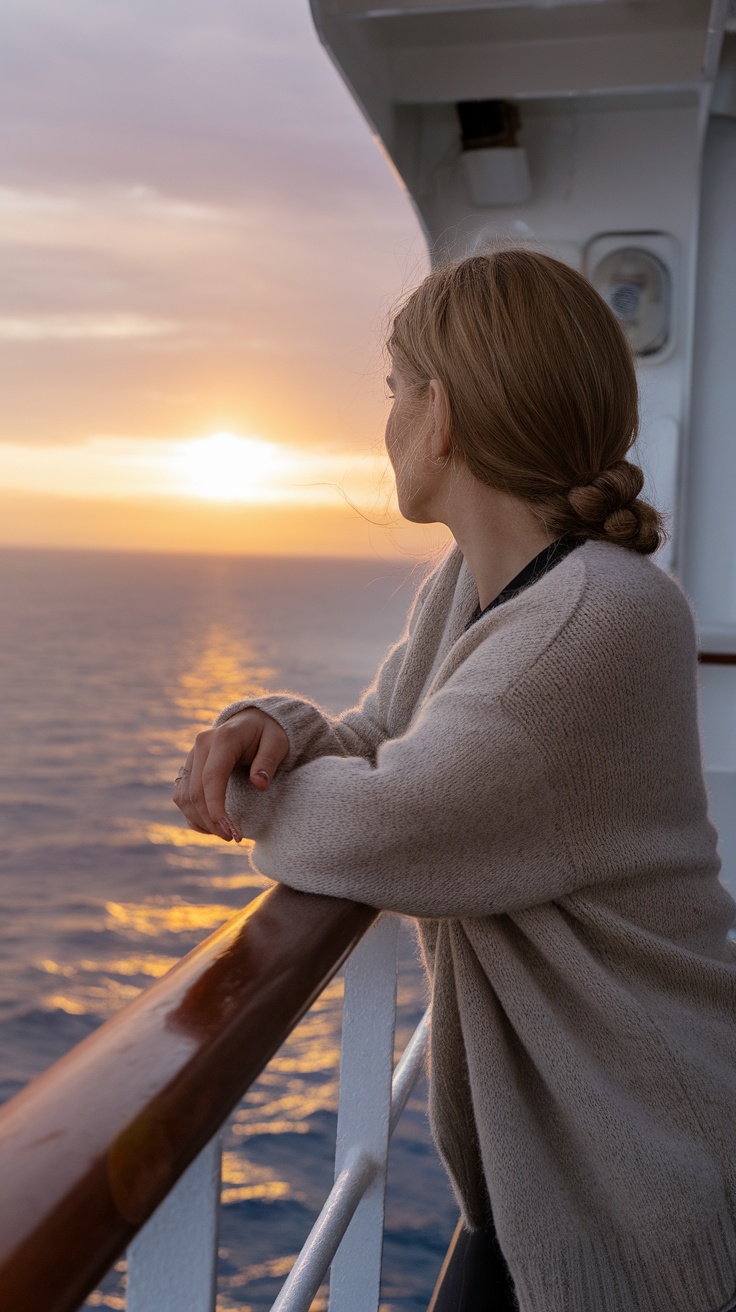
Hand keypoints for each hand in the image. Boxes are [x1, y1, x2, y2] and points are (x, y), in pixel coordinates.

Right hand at [173, 708, 288, 841]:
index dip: (215, 808)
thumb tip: (259, 785)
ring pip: (184, 796)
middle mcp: (202, 745)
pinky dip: (192, 814)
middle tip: (232, 838)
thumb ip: (268, 762)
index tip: (229, 832)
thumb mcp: (278, 742)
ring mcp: (192, 755)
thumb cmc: (269, 732)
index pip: (211, 778)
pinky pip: (182, 795)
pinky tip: (209, 827)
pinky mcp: (189, 766)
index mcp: (223, 738)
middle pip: (195, 791)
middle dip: (211, 820)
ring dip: (200, 820)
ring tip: (223, 834)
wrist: (254, 720)